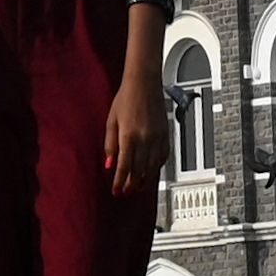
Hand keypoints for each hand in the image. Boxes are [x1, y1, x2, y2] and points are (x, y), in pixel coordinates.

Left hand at [102, 71, 167, 199]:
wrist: (144, 83)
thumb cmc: (125, 98)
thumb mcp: (111, 121)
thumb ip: (110, 144)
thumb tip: (109, 164)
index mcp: (129, 136)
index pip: (124, 167)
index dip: (120, 182)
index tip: (116, 191)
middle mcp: (145, 139)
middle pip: (139, 171)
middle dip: (132, 185)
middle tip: (126, 192)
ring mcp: (157, 138)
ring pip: (153, 168)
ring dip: (145, 180)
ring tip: (138, 187)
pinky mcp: (166, 135)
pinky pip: (163, 157)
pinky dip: (157, 167)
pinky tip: (151, 171)